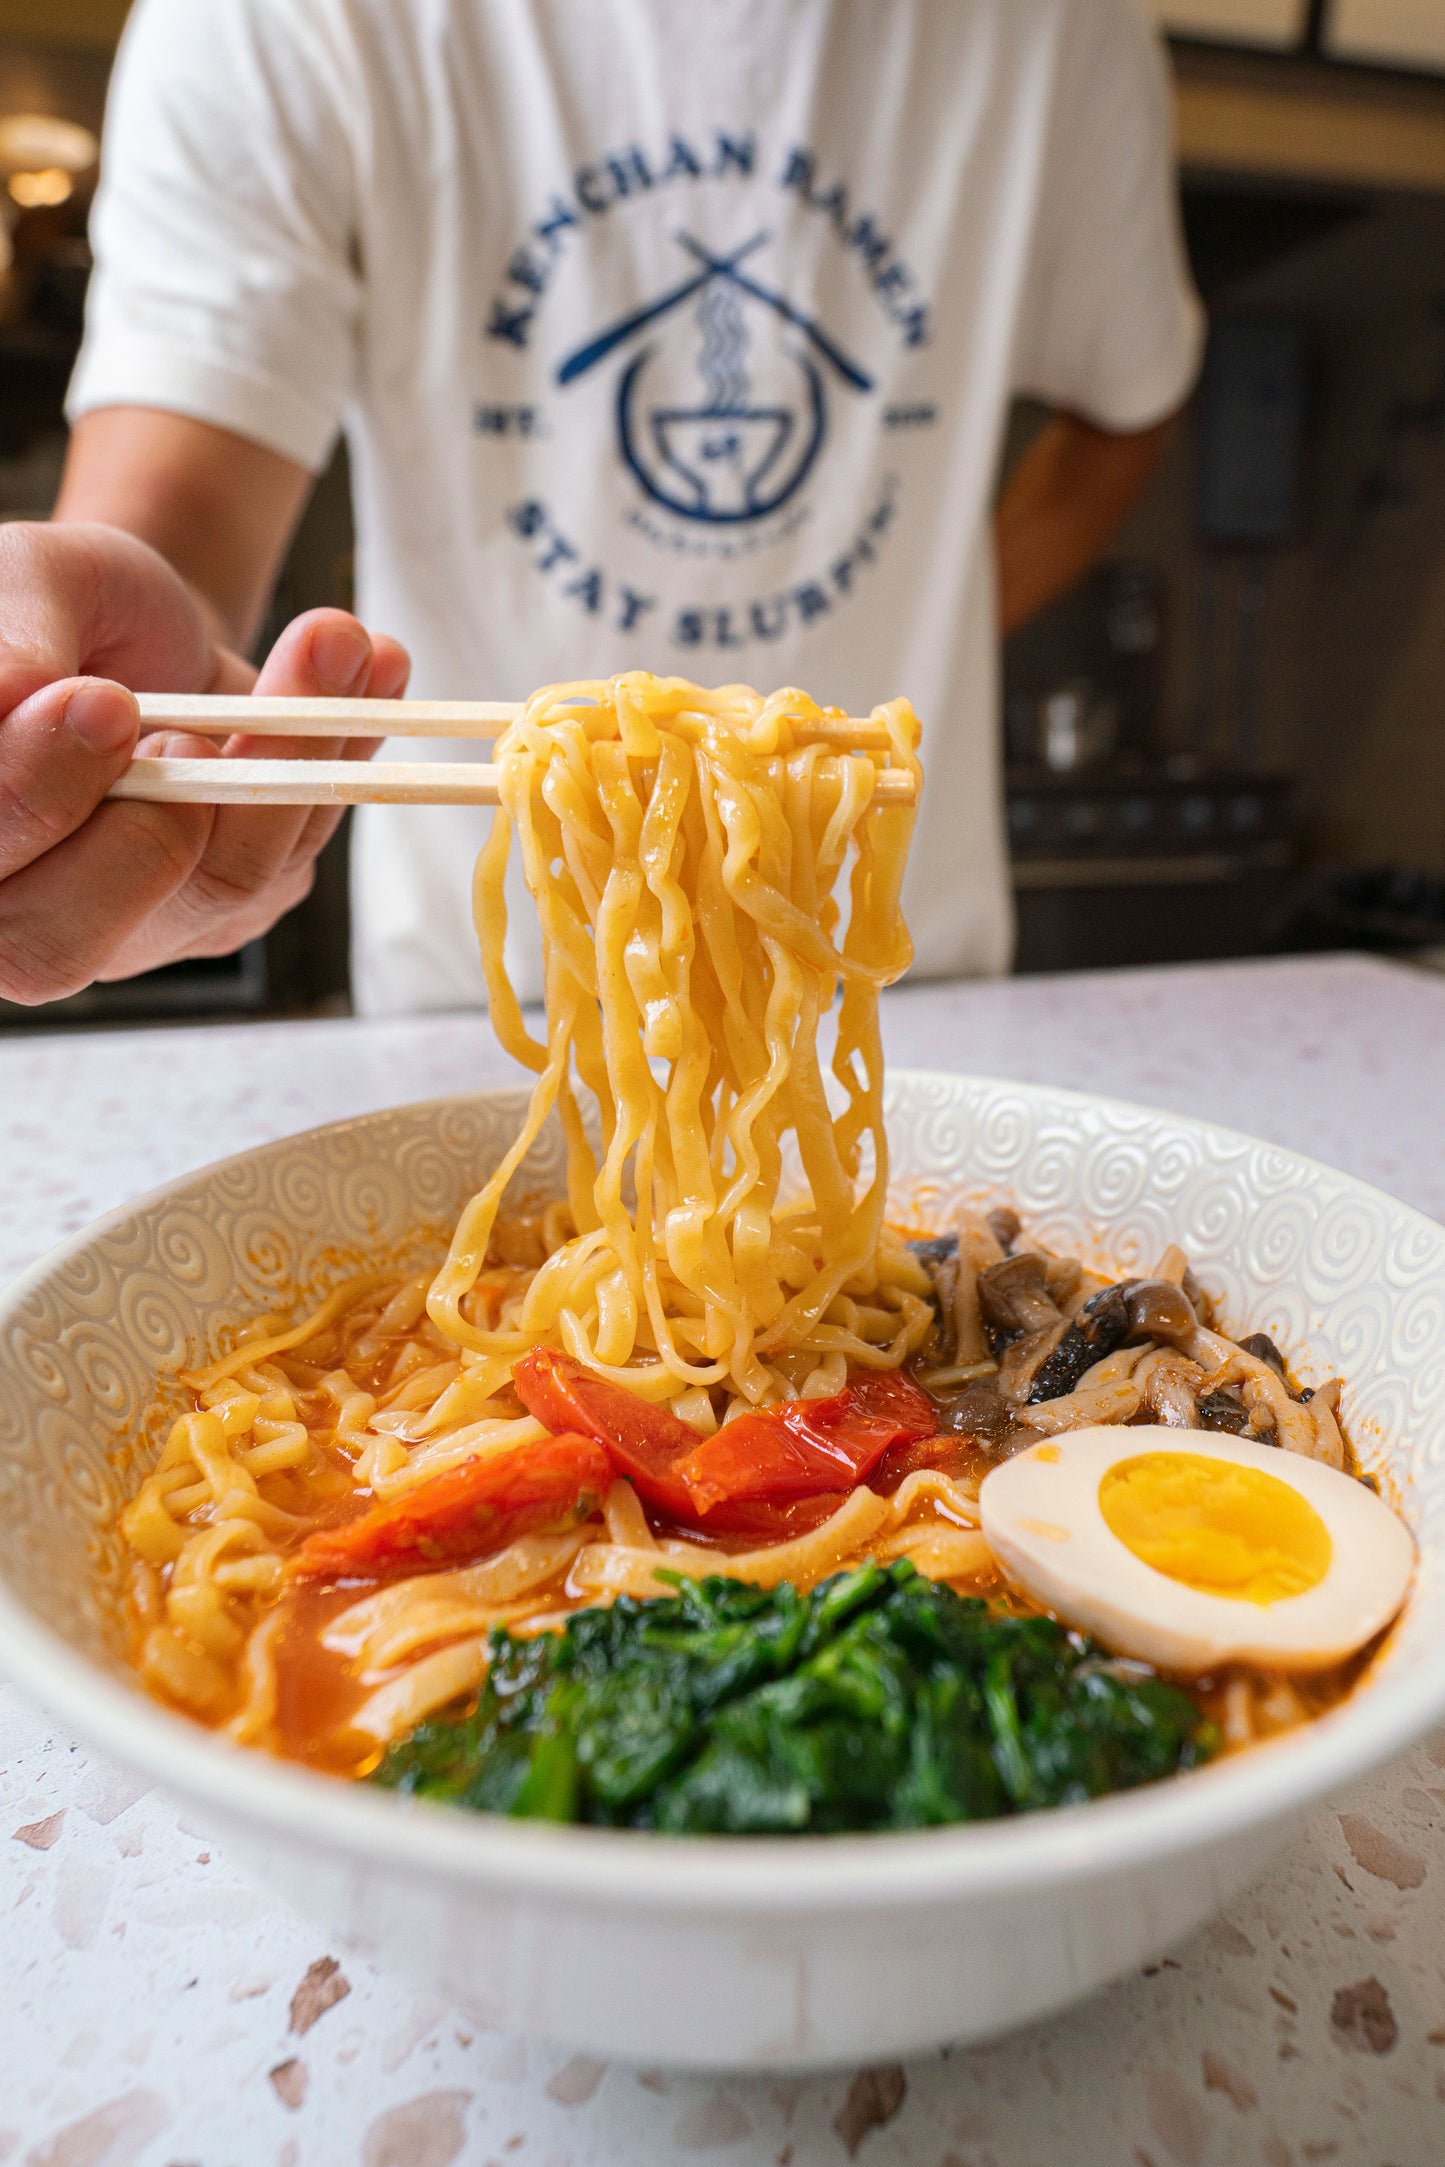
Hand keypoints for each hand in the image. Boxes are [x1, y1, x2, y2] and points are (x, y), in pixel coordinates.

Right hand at [0, 521, 408, 1002]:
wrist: (140, 625)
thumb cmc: (62, 608)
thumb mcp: (32, 583)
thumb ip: (12, 642)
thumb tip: (17, 695)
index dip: (35, 795)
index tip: (103, 702)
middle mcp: (24, 918)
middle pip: (63, 942)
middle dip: (147, 823)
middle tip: (194, 726)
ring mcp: (137, 930)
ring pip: (218, 887)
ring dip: (286, 758)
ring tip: (333, 641)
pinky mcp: (233, 907)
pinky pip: (294, 851)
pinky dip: (340, 751)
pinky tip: (374, 663)